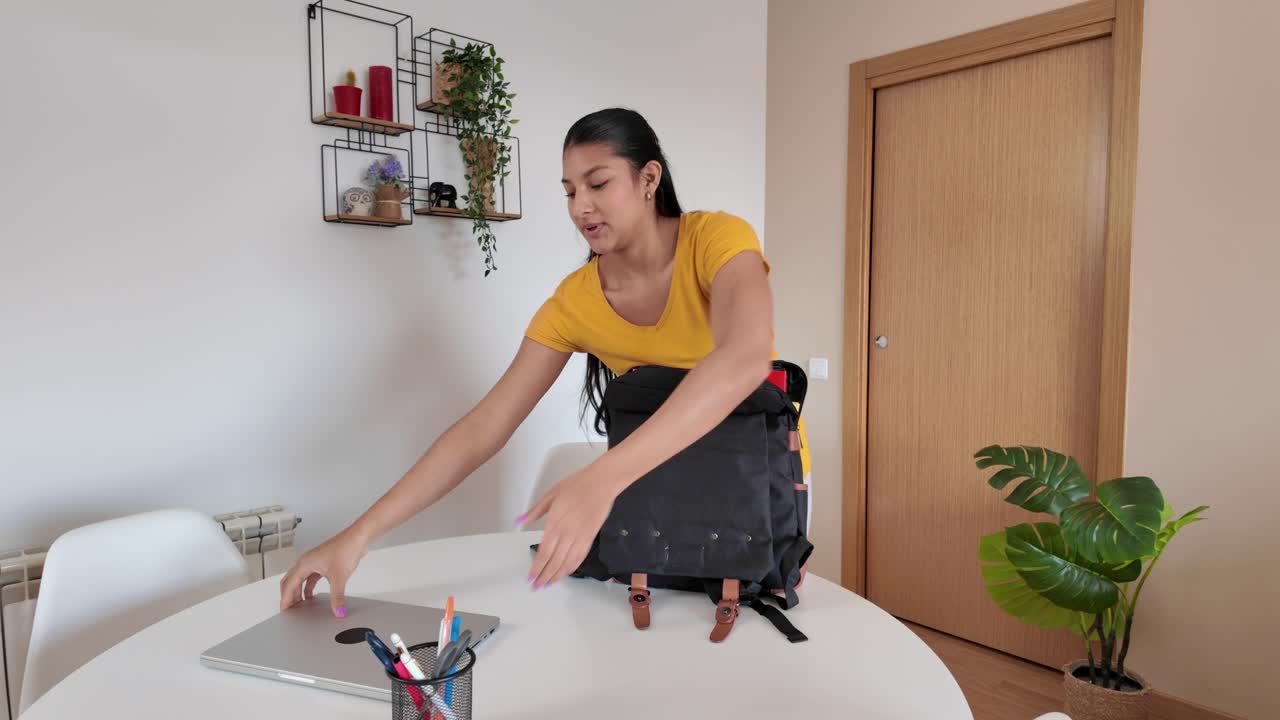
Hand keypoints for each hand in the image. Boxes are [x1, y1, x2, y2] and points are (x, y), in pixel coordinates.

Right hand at [278, 527, 369, 615]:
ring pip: (300, 579)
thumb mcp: (339, 577)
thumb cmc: (346, 548)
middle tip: (290, 610)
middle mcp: (306, 562)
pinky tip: (311, 595)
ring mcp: (314, 562)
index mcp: (304, 564)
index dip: (285, 599)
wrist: (357, 538)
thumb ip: (337, 597)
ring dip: (297, 592)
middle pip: (290, 581)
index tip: (284, 610)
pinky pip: (310, 577)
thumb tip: (337, 610)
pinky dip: (308, 587)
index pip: (288, 585)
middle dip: (288, 596)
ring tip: (299, 605)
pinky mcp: (322, 563)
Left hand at [518, 466, 617, 588]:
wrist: (602, 483)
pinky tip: (566, 572)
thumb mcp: (551, 494)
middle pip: (554, 561)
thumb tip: (520, 520)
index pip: (544, 552)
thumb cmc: (578, 485)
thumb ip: (536, 511)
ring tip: (549, 584)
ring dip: (557, 575)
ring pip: (567, 562)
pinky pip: (580, 556)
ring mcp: (581, 536)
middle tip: (536, 586)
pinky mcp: (591, 537)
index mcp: (555, 523)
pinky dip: (572, 567)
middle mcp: (568, 533)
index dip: (537, 567)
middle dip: (544, 576)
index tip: (531, 576)